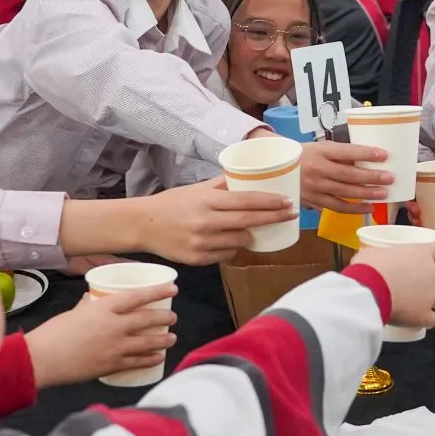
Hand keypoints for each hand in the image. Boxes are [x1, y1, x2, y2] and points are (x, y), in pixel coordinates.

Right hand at [23, 284, 177, 385]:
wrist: (42, 359)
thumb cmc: (53, 333)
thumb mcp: (72, 313)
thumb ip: (87, 306)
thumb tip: (93, 300)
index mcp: (103, 308)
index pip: (136, 296)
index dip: (157, 291)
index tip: (172, 288)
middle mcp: (114, 326)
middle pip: (147, 319)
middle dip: (164, 317)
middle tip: (173, 317)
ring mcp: (115, 347)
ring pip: (147, 342)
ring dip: (163, 340)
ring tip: (172, 338)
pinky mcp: (111, 366)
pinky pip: (137, 362)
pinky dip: (150, 360)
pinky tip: (158, 358)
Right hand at [134, 177, 297, 263]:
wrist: (143, 225)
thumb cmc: (172, 204)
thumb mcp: (197, 189)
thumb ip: (222, 185)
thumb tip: (247, 176)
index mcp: (207, 200)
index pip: (246, 201)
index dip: (270, 202)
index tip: (288, 201)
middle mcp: (206, 221)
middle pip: (249, 221)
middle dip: (274, 218)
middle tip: (291, 214)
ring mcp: (202, 242)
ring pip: (240, 241)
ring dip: (251, 235)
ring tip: (256, 229)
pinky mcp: (197, 259)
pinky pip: (226, 254)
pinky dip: (232, 247)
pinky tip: (229, 241)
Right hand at [299, 140, 393, 208]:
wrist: (278, 169)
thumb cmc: (305, 155)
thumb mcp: (321, 148)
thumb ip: (341, 155)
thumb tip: (369, 160)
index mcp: (321, 152)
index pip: (346, 152)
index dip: (365, 153)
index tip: (383, 155)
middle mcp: (317, 169)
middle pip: (348, 175)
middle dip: (371, 177)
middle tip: (389, 178)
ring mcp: (315, 187)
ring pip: (344, 193)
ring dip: (366, 194)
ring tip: (383, 194)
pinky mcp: (314, 201)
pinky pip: (337, 207)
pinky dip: (354, 209)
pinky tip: (368, 208)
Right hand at [350, 241, 434, 330]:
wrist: (366, 293)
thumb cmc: (368, 268)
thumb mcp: (373, 253)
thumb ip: (383, 256)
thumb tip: (376, 260)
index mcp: (421, 253)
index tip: (430, 259)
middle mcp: (431, 273)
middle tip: (420, 280)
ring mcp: (430, 295)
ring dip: (433, 298)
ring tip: (417, 302)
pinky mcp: (424, 315)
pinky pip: (432, 319)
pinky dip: (424, 319)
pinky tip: (414, 319)